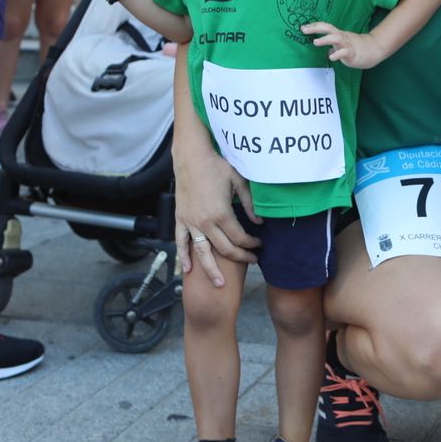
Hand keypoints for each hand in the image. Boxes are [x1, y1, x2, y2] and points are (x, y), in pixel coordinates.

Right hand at [175, 150, 260, 287]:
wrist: (191, 157)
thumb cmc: (216, 166)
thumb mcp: (238, 182)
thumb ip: (250, 204)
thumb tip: (260, 222)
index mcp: (221, 213)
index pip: (240, 238)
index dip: (252, 244)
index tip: (259, 244)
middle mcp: (205, 222)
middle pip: (225, 249)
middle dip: (241, 257)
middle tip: (252, 261)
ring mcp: (191, 222)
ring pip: (203, 252)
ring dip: (211, 269)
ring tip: (219, 284)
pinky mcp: (180, 219)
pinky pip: (181, 242)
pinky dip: (183, 256)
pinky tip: (188, 269)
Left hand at [303, 21, 383, 68]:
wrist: (372, 50)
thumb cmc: (355, 47)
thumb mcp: (341, 44)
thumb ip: (333, 45)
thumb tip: (325, 49)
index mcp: (338, 34)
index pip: (325, 27)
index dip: (314, 26)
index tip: (303, 27)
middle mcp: (342, 37)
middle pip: (329, 29)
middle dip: (316, 28)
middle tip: (304, 29)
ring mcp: (347, 44)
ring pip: (336, 39)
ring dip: (325, 40)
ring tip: (315, 42)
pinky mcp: (352, 53)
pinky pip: (344, 53)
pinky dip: (337, 54)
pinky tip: (331, 57)